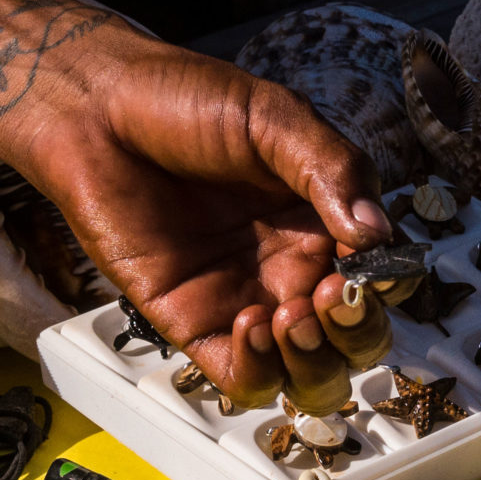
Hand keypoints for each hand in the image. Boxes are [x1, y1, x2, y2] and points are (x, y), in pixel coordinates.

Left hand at [19, 51, 395, 409]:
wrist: (95, 109)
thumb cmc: (182, 100)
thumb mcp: (273, 117)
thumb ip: (331, 168)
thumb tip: (376, 232)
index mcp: (324, 221)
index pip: (382, 277)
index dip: (385, 283)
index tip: (364, 263)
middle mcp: (293, 269)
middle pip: (357, 339)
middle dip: (358, 331)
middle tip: (333, 295)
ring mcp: (245, 300)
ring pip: (309, 375)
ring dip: (316, 361)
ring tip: (291, 315)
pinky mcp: (193, 323)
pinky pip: (242, 379)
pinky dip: (258, 368)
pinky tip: (248, 322)